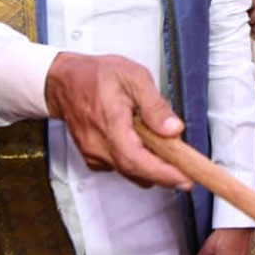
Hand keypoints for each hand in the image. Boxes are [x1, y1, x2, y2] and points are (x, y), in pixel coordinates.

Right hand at [44, 52, 190, 189]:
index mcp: (110, 123)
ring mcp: (93, 153)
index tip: (184, 178)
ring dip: (153, 169)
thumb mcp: (134, 78)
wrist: (65, 80)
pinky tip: (150, 150)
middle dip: (165, 175)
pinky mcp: (93, 156)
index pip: (136, 159)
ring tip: (174, 158)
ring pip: (128, 171)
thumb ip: (155, 105)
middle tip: (189, 172)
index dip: (162, 173)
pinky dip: (139, 163)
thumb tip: (172, 128)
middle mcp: (98, 144)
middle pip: (134, 171)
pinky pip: (120, 166)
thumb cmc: (96, 76)